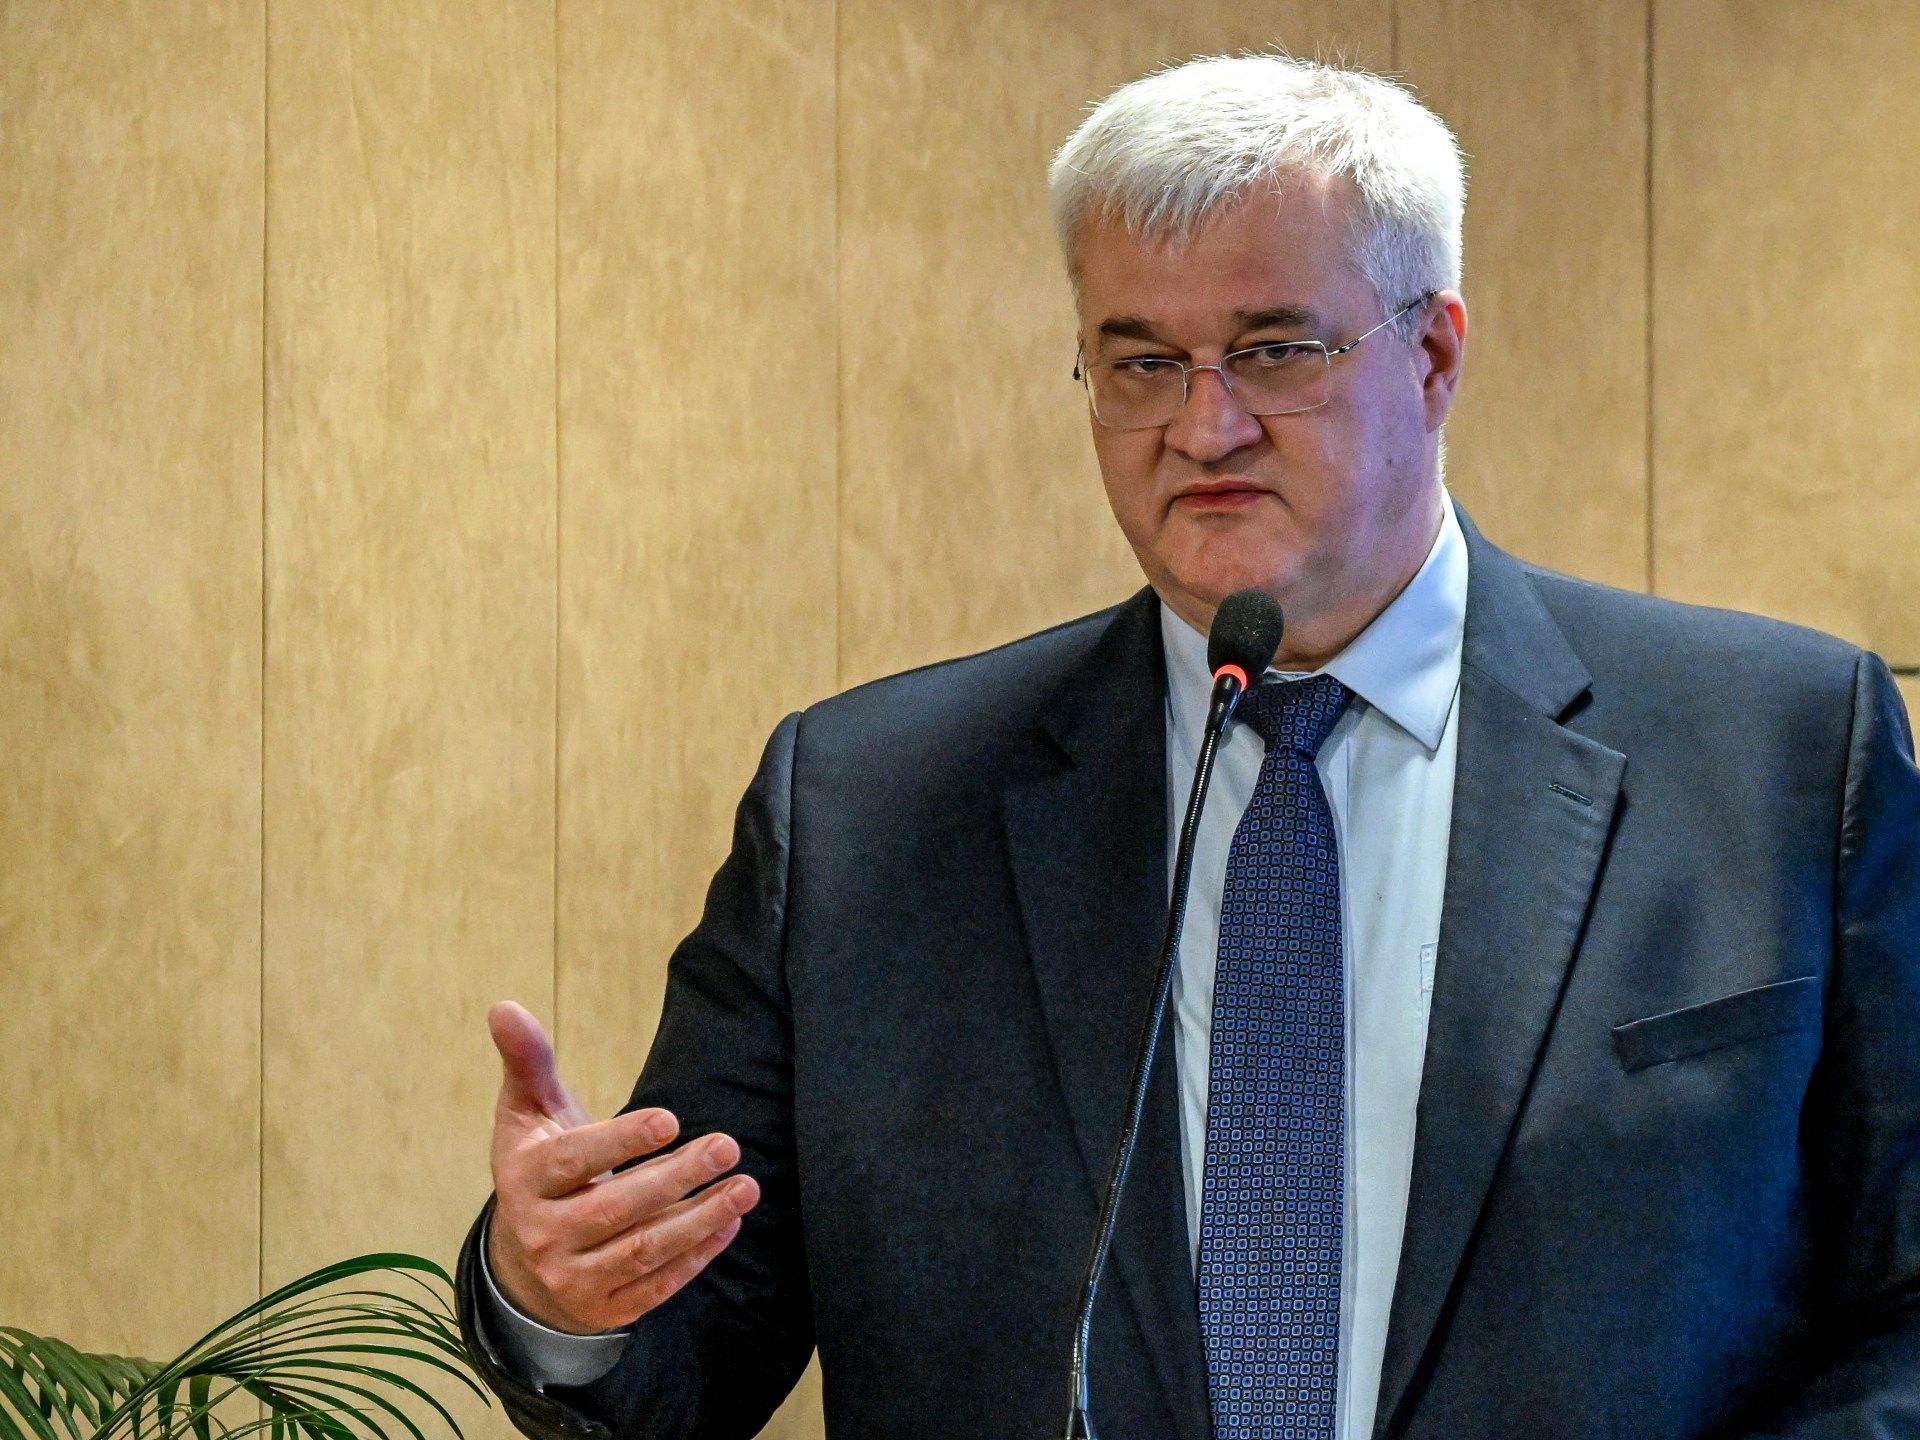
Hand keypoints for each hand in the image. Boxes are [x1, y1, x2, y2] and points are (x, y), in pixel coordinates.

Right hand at [484, 1000, 760, 1333]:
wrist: (524, 1260)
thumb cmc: (541, 1165)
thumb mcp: (527, 1113)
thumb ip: (527, 1061)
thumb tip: (505, 1006)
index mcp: (524, 1180)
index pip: (574, 1161)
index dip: (621, 1141)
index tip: (670, 1120)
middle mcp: (544, 1234)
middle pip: (616, 1209)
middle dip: (676, 1177)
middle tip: (728, 1146)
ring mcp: (573, 1277)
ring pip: (642, 1250)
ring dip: (699, 1220)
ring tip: (746, 1187)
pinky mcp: (604, 1307)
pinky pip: (656, 1285)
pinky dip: (696, 1257)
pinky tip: (730, 1223)